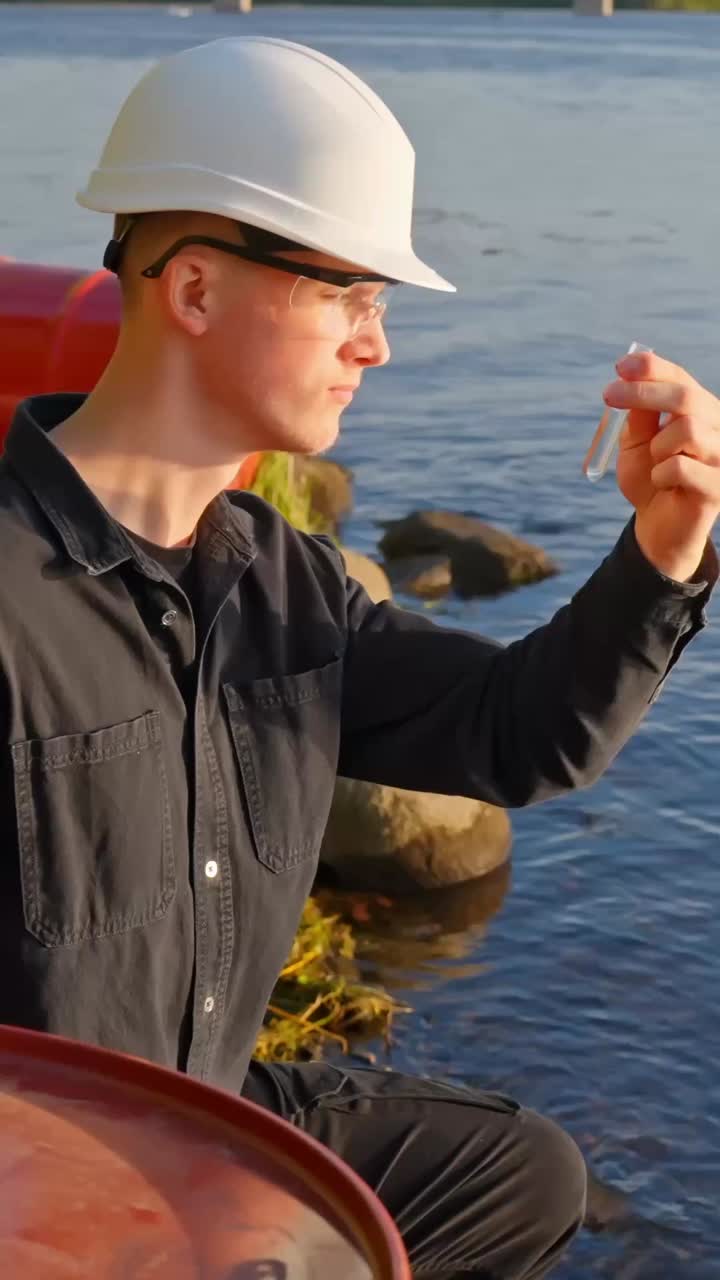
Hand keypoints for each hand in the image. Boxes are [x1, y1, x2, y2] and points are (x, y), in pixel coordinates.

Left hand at [603, 350, 719, 580]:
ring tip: (656, 463)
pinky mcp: (719, 486)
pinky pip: (680, 467)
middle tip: (608, 396)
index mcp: (699, 412)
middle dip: (643, 392)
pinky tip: (665, 485)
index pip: (681, 379)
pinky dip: (660, 475)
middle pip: (686, 396)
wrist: (658, 526)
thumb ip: (637, 415)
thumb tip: (628, 379)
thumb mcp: (636, 443)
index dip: (652, 368)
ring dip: (657, 446)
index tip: (620, 366)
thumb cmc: (649, 479)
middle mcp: (717, 427)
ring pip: (687, 429)